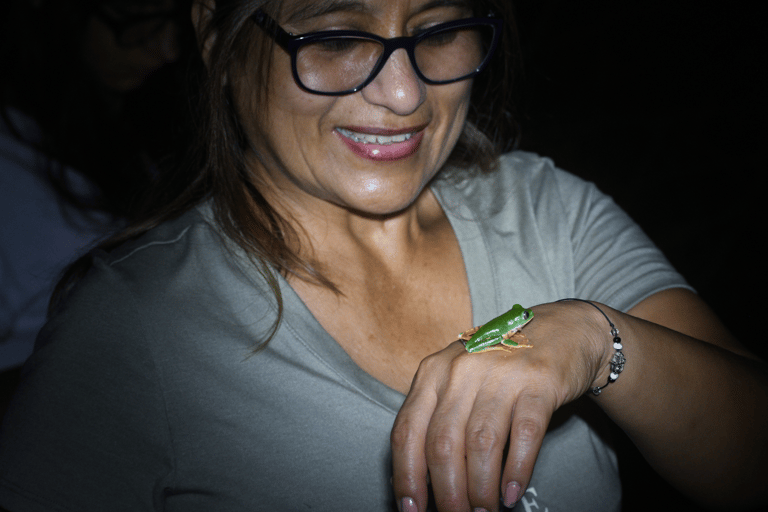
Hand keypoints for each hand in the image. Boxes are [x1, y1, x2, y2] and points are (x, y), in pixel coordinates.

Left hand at [390, 301, 609, 511]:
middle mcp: (461, 370)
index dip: (406, 475)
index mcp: (433, 372)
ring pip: (480, 444)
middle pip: (443, 443)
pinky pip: (524, 435)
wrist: (560, 332)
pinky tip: (511, 493)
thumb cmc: (499, 366)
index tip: (410, 509)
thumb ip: (437, 419)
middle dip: (446, 492)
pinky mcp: (539, 382)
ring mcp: (501, 374)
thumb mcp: (457, 380)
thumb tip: (420, 479)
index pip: (408, 431)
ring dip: (480, 488)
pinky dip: (516, 470)